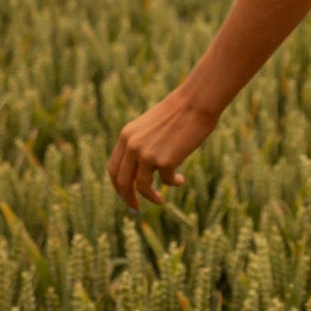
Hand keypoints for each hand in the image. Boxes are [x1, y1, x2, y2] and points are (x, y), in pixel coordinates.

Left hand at [107, 83, 217, 211]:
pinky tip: (181, 179)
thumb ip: (141, 144)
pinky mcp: (164, 160)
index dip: (118, 185)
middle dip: (128, 198)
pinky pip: (165, 180)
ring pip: (142, 186)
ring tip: (160, 201)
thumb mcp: (150, 127)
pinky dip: (172, 183)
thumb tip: (139, 172)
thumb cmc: (179, 112)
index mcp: (126, 136)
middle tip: (136, 208)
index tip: (126, 195)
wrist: (196, 102)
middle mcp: (132, 146)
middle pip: (122, 181)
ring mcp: (147, 153)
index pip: (113, 168)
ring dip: (151, 197)